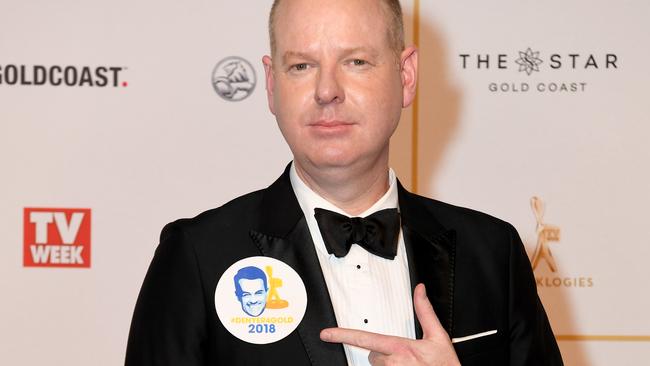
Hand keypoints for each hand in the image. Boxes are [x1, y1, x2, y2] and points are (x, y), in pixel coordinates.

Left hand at [320, 283, 459, 365]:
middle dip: (385, 354)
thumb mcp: (438, 336)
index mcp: (400, 348)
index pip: (364, 339)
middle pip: (373, 355)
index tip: (327, 334)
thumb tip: (420, 291)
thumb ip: (425, 312)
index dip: (342, 335)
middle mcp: (392, 364)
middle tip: (406, 358)